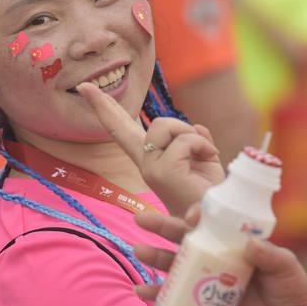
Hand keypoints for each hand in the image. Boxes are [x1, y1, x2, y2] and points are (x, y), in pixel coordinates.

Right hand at [77, 82, 223, 216]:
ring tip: (202, 153)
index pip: (125, 131)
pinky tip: (210, 158)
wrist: (222, 219)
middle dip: (102, 105)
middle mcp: (146, 165)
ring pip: (164, 125)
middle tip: (84, 86)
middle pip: (124, 128)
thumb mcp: (206, 158)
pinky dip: (202, 145)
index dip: (106, 111)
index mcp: (153, 160)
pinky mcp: (163, 173)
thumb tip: (197, 127)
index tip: (85, 89)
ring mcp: (151, 169)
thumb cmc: (214, 192)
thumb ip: (196, 140)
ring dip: (189, 133)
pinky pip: (184, 139)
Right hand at [133, 205, 306, 305]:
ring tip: (138, 250)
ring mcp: (207, 278)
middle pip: (184, 237)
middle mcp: (216, 255)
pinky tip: (141, 292)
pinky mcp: (201, 301)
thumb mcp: (286, 266)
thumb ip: (271, 255)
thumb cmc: (290, 287)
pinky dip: (157, 294)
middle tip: (142, 219)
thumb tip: (250, 245)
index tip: (191, 216)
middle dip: (162, 226)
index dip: (197, 214)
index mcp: (233, 241)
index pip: (210, 221)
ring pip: (175, 263)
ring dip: (155, 256)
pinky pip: (174, 296)